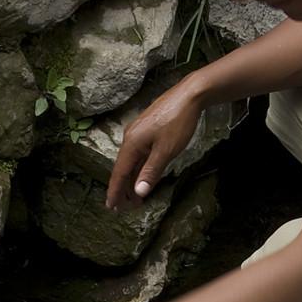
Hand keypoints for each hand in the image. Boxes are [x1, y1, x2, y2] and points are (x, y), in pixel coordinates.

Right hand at [105, 73, 205, 207]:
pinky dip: (139, 167)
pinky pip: (138, 153)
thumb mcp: (166, 151)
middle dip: (123, 188)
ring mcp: (138, 132)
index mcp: (131, 144)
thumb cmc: (178, 122)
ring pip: (131, 161)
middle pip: (123, 168)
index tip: (111, 207)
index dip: (115, 191)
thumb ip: (151, 172)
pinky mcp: (146, 129)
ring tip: (135, 196)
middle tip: (125, 207)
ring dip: (132, 179)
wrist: (190, 94)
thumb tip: (138, 191)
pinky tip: (143, 174)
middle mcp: (130, 137)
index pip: (120, 173)